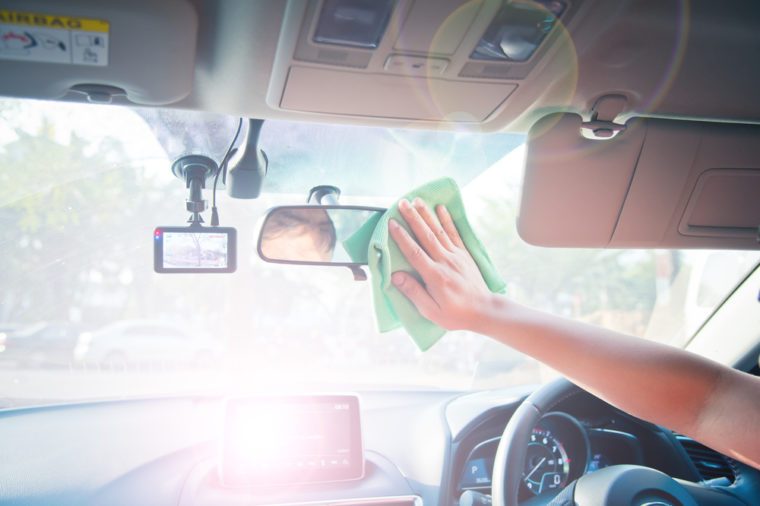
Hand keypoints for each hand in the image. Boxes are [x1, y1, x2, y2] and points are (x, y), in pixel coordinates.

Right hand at [389, 198, 494, 330]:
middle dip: (413, 217)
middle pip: (426, 235)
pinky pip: (454, 233)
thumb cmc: (455, 314)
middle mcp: (445, 261)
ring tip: (417, 200)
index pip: (414, 252)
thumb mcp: (431, 311)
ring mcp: (456, 256)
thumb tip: (395, 276)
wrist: (484, 311)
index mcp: (434, 276)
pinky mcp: (464, 255)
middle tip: (402, 203)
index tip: (391, 223)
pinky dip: (447, 220)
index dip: (402, 237)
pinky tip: (440, 209)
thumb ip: (413, 292)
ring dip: (427, 214)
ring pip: (439, 231)